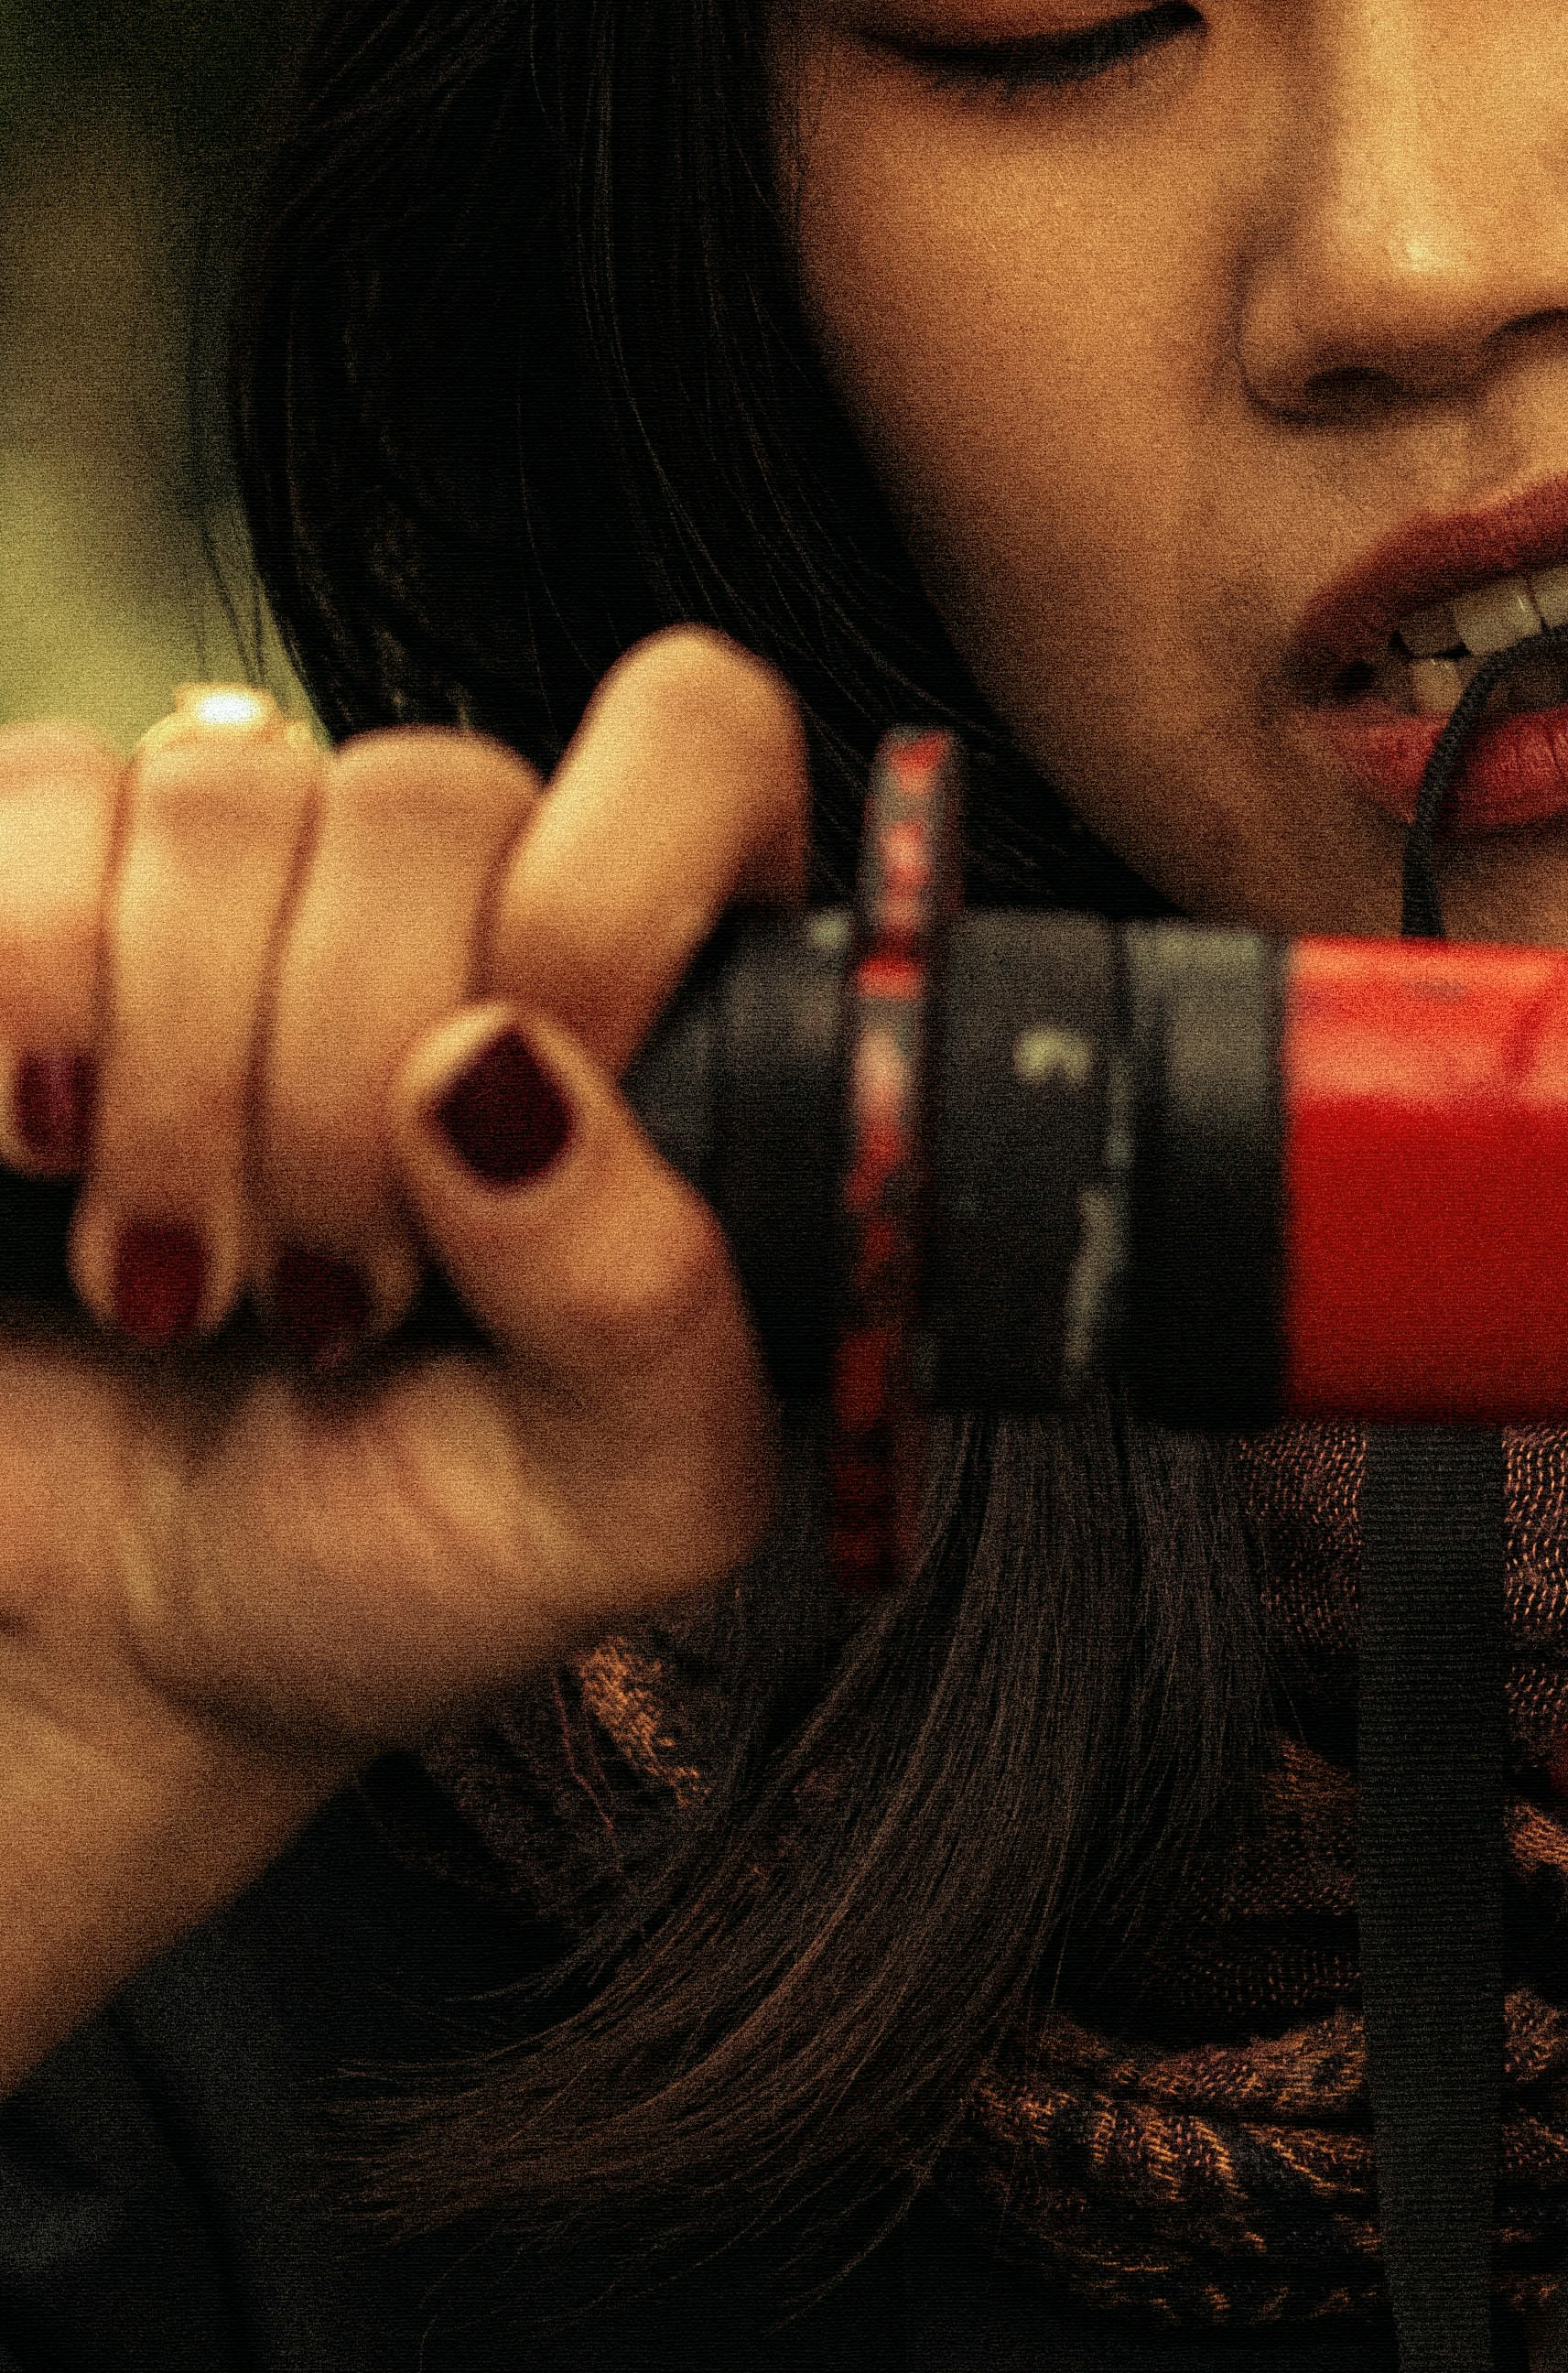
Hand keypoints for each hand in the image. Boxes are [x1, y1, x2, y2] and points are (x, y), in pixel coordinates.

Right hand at [0, 632, 800, 2020]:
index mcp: (662, 984)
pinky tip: (44, 1153)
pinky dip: (20, 1014)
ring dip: (183, 1084)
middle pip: (430, 792)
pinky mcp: (22, 888)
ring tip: (192, 1275)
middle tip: (335, 1295)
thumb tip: (507, 1069)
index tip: (519, 1114)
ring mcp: (230, 871)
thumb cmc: (396, 1556)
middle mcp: (458, 885)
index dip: (606, 896)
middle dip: (354, 1087)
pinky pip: (30, 809)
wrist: (114, 1641)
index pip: (695, 732)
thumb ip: (649, 1304)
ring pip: (218, 795)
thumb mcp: (616, 1500)